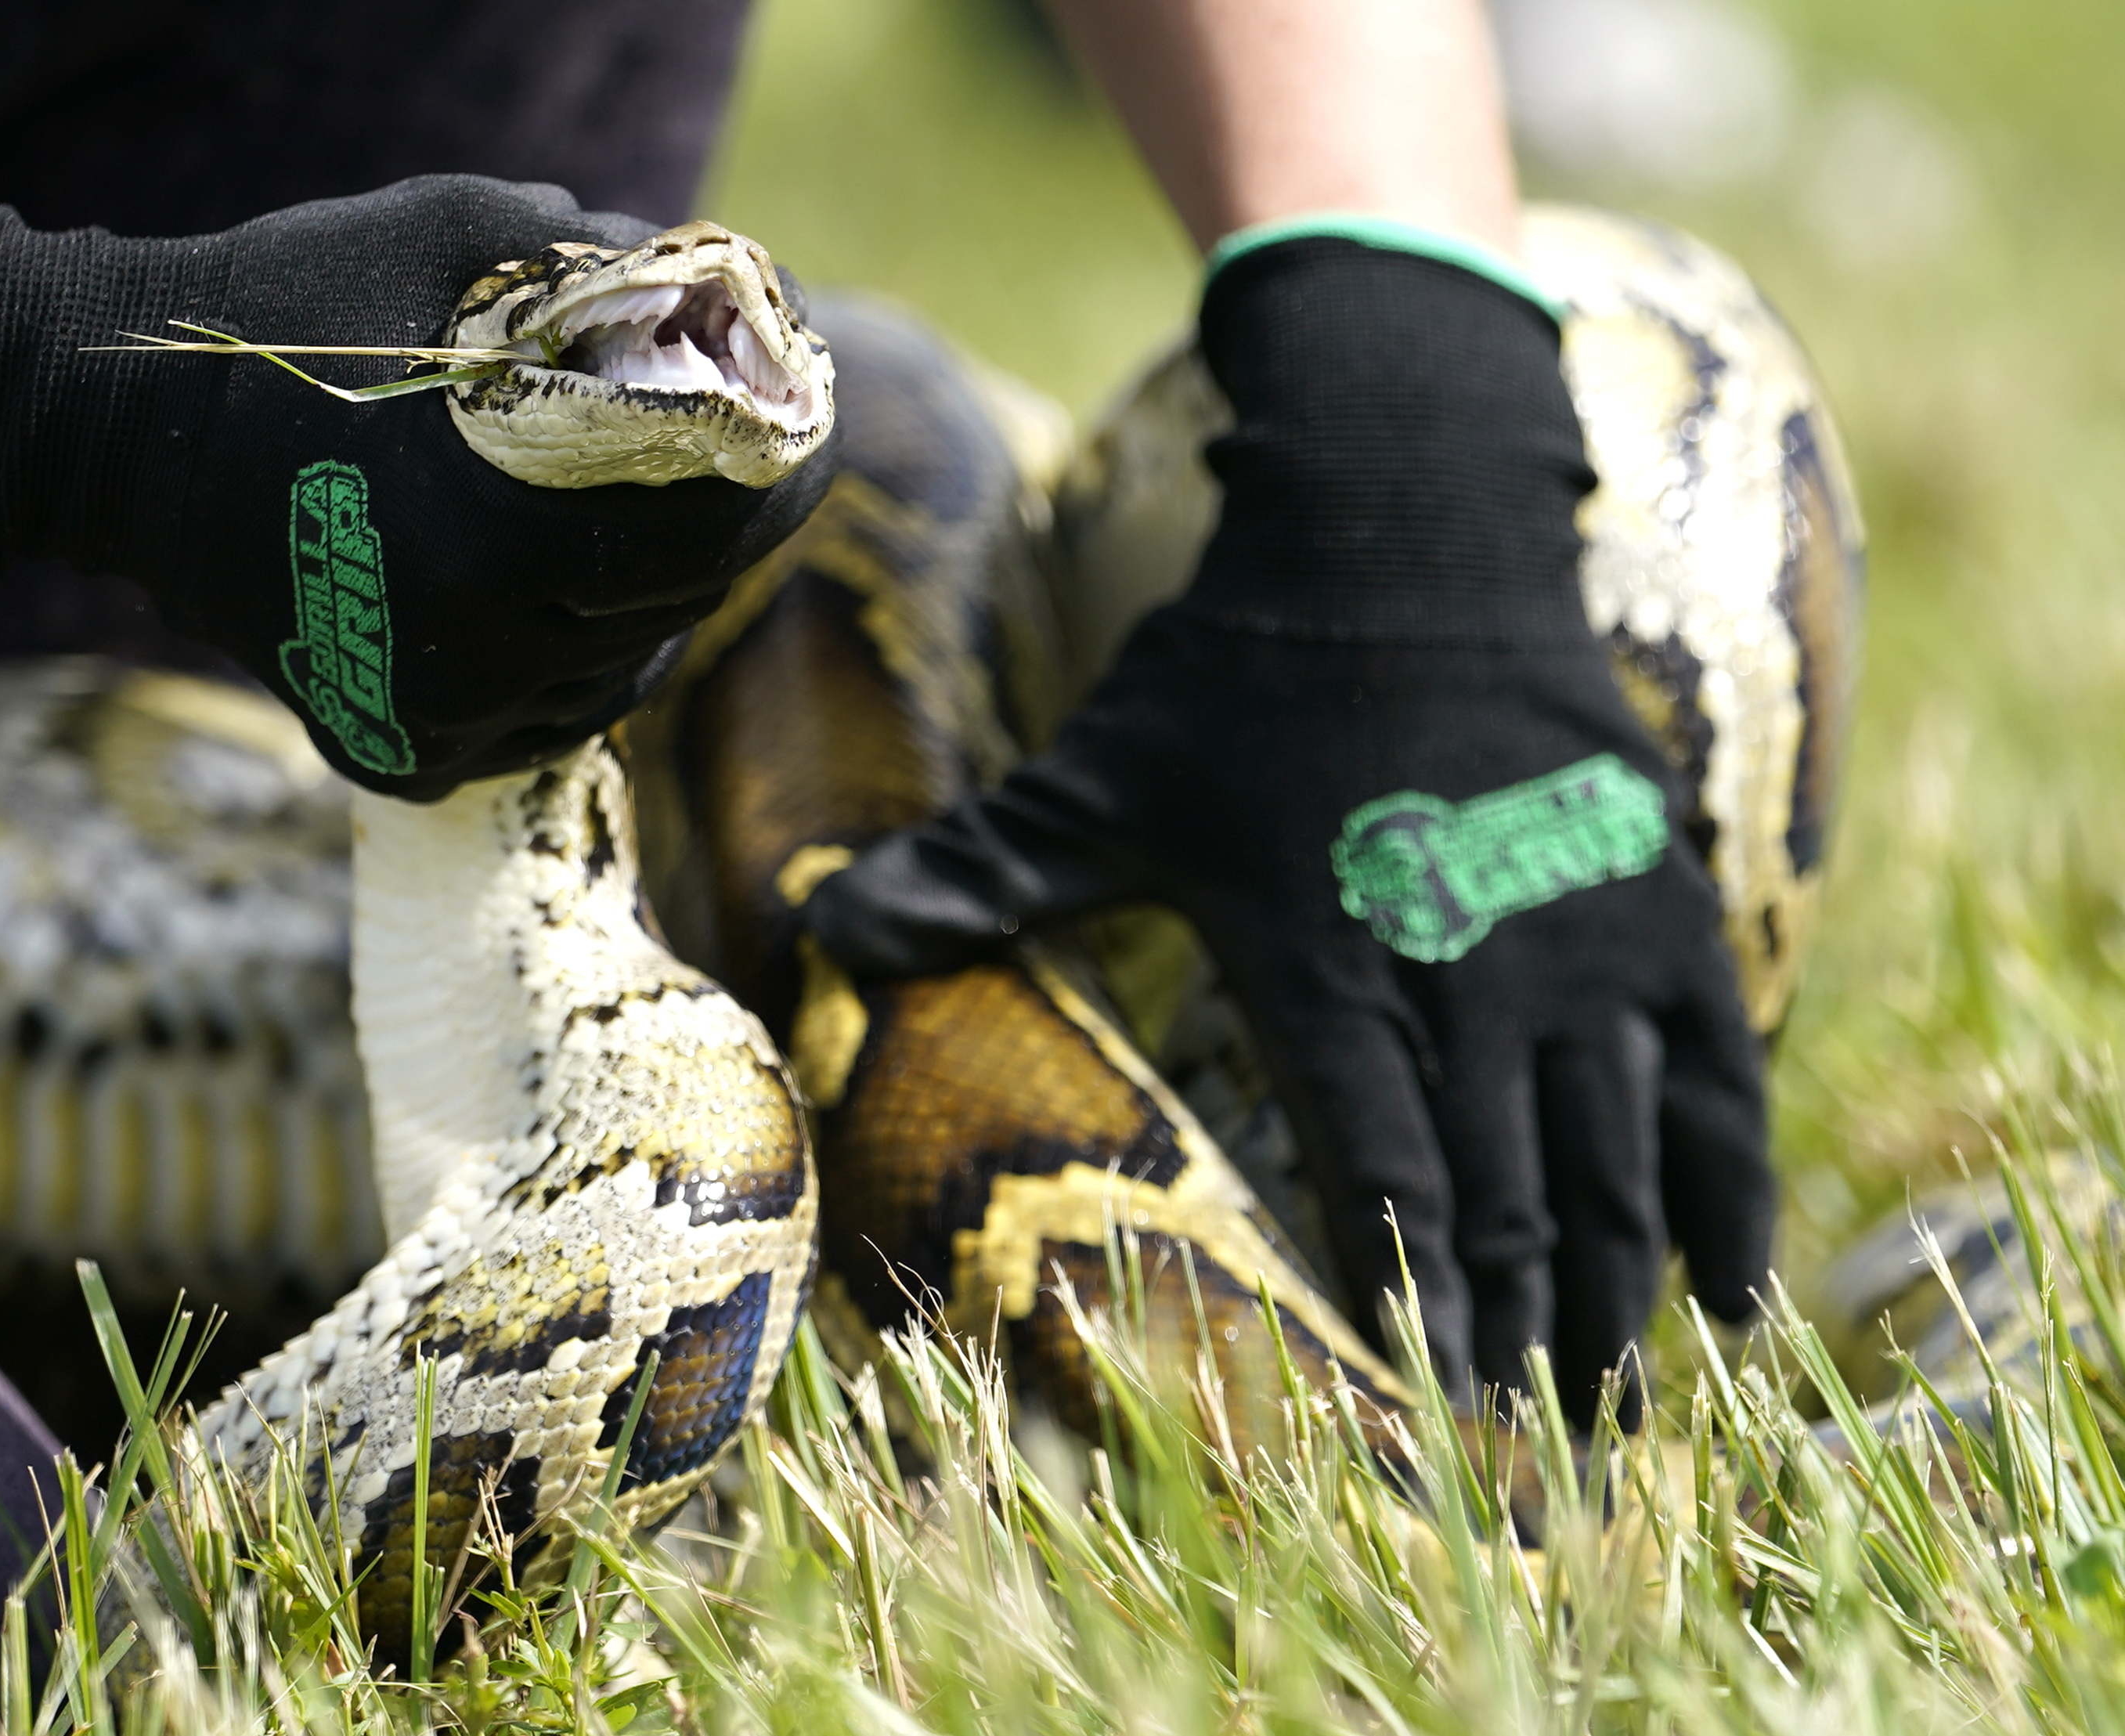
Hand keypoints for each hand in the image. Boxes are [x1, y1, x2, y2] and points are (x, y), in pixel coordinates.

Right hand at [0, 174, 835, 796]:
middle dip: (720, 530)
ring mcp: (437, 716)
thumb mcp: (453, 236)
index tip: (805, 430)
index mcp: (509, 524)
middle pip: (680, 602)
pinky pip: (541, 724)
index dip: (786, 473)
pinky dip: (568, 666)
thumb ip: (601, 265)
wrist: (110, 437)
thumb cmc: (286, 312)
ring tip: (624, 525)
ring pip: (619, 671)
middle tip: (730, 469)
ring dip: (647, 604)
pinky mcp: (399, 754)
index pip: (721, 526)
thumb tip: (720, 290)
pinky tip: (551, 600)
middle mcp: (483, 645)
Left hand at [806, 234, 1769, 1420]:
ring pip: (1618, 1156)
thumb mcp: (1099, 774)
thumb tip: (820, 931)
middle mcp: (1470, 970)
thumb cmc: (1237, 667)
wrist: (1405, 526)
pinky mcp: (1657, 902)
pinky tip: (1738, 1289)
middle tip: (1539, 1460)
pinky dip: (1728, 1188)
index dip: (1414, 1293)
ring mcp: (1579, 940)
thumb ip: (978, 870)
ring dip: (1623, 1289)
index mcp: (1329, 961)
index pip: (1383, 1166)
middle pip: (1513, 1192)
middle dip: (1525, 1331)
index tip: (1433, 1406)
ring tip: (1621, 1406)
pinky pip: (1716, 1074)